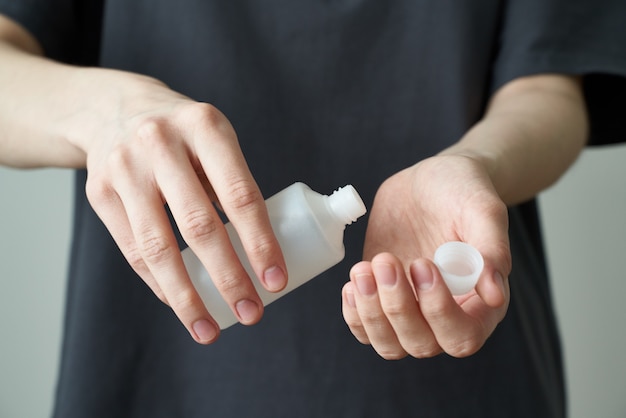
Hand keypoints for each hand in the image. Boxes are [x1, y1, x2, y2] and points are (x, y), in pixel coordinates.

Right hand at [78, 70, 286, 342]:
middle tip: (252, 313)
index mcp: (205, 126)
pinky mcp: (99, 192)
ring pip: (158, 247)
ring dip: (187, 297)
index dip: (261, 243)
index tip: (276, 282)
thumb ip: (235, 185)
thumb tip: (265, 253)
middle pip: (199, 226)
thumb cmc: (183, 135)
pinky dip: (159, 283)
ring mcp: (124, 168)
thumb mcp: (214, 139)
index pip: (241, 196)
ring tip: (209, 330)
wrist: (113, 109)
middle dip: (229, 278)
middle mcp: (161, 144)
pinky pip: (132, 250)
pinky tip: (180, 303)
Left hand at [342, 155, 510, 358]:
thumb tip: (494, 296)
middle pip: (421, 344)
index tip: (421, 264)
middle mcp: (446, 315)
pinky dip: (355, 313)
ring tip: (363, 269)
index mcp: (480, 302)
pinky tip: (353, 282)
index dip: (438, 311)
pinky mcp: (382, 299)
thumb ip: (492, 250)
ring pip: (390, 344)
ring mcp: (411, 310)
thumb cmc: (462, 191)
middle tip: (386, 260)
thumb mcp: (482, 209)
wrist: (428, 181)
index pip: (463, 336)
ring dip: (371, 313)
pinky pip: (365, 329)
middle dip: (397, 307)